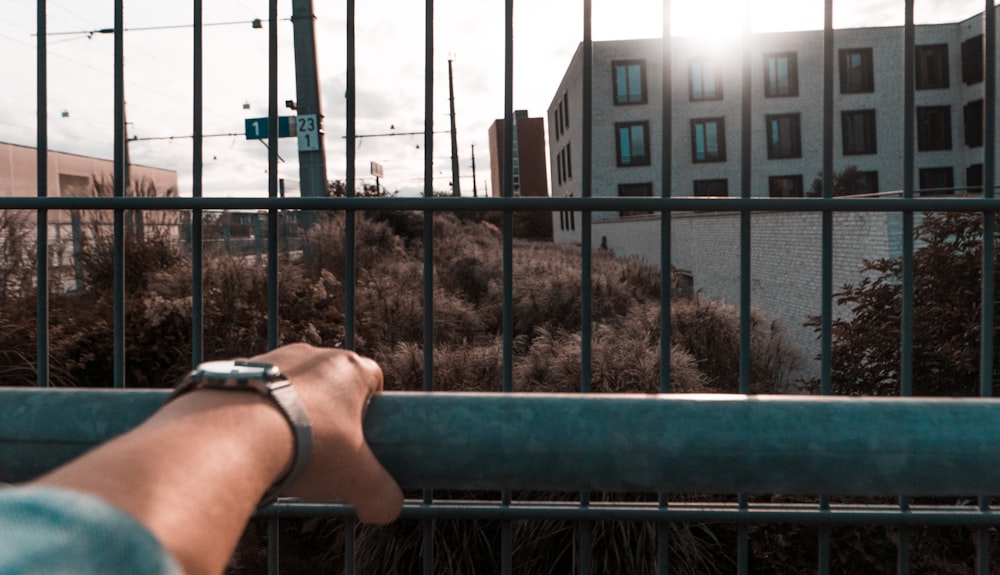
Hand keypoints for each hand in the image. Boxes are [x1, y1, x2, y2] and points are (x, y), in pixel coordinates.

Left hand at [249, 343, 402, 523]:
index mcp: (349, 368)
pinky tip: (249, 441)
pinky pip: (253, 391)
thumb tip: (388, 510)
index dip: (371, 407)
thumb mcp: (357, 481)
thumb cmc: (305, 449)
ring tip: (282, 449)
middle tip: (323, 448)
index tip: (361, 436)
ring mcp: (270, 357)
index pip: (373, 378)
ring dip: (291, 410)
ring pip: (290, 384)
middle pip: (330, 381)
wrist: (231, 436)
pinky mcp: (233, 370)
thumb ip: (382, 497)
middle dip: (330, 412)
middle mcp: (311, 354)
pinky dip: (255, 412)